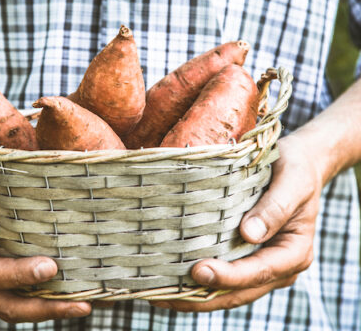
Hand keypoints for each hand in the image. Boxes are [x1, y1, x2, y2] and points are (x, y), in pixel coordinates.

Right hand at [0, 148, 91, 322]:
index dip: (17, 275)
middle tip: (79, 305)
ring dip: (46, 309)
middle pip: (3, 302)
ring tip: (82, 306)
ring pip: (12, 304)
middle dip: (42, 307)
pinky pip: (17, 293)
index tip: (50, 268)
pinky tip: (70, 294)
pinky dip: (42, 298)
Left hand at [152, 133, 321, 311]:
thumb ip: (275, 208)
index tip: (199, 271)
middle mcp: (278, 266)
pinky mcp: (246, 255)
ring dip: (197, 295)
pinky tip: (174, 280)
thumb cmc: (297, 169)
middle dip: (204, 296)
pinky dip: (201, 281)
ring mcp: (261, 263)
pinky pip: (224, 274)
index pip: (259, 272)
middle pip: (240, 291)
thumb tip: (249, 235)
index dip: (229, 277)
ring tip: (162, 295)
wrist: (299, 163)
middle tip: (166, 295)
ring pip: (229, 290)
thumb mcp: (293, 182)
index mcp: (294, 252)